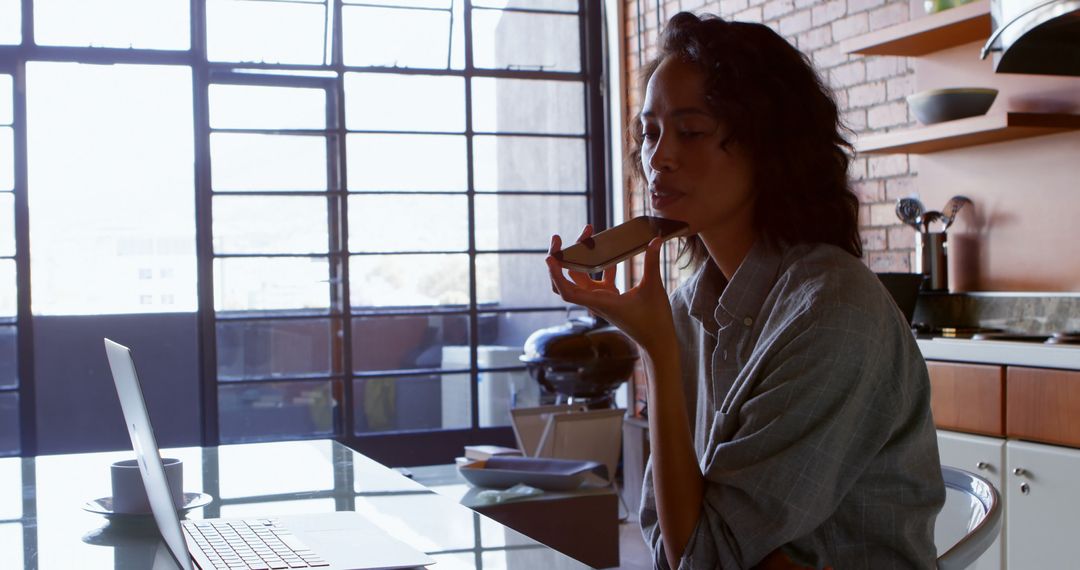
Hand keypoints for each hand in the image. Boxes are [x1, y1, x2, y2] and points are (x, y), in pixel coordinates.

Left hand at [546, 225, 677, 354]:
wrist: (657, 341)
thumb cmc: (654, 320)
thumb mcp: (653, 288)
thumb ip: (652, 263)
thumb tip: (656, 239)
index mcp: (600, 302)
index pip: (568, 292)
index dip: (555, 275)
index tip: (549, 257)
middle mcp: (595, 301)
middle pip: (565, 282)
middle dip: (560, 260)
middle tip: (558, 238)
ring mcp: (600, 299)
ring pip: (579, 278)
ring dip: (579, 259)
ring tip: (586, 236)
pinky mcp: (609, 298)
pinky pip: (597, 279)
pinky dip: (599, 265)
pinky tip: (610, 251)